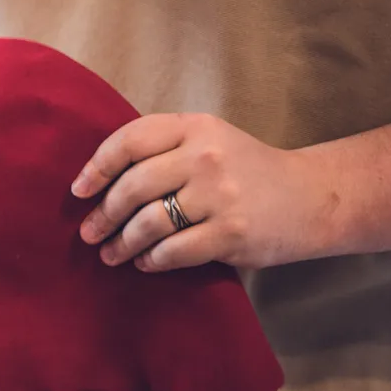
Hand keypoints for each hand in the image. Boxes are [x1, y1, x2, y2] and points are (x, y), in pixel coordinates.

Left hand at [72, 112, 335, 271]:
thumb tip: (97, 179)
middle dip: (103, 214)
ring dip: (122, 243)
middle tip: (89, 232)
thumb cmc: (246, 169)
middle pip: (133, 187)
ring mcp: (220, 196)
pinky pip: (174, 251)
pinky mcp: (232, 234)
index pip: (129, 141)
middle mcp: (206, 157)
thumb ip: (163, 148)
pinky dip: (152, 260)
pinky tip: (145, 263)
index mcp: (195, 127)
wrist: (312, 198)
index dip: (97, 167)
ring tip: (110, 254)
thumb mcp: (208, 140)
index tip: (78, 190)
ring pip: (148, 223)